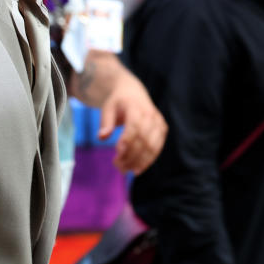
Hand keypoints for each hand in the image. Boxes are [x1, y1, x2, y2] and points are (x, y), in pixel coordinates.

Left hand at [96, 60, 167, 174]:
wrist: (132, 92)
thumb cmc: (117, 103)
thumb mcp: (107, 108)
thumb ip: (105, 122)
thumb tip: (102, 137)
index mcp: (135, 106)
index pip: (134, 125)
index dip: (127, 140)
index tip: (118, 153)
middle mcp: (150, 114)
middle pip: (143, 138)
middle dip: (131, 155)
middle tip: (118, 166)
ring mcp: (158, 122)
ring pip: (152, 146)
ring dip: (140, 161)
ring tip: (126, 170)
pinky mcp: (162, 129)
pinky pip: (157, 148)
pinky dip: (148, 160)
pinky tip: (137, 169)